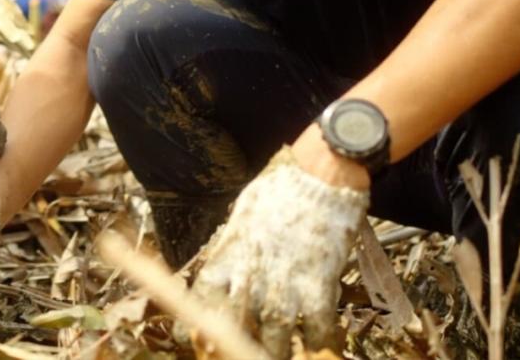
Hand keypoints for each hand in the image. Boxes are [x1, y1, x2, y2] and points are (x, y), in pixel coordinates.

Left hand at [190, 147, 368, 357]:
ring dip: (279, 352)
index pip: (202, 302)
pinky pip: (317, 332)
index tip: (201, 343)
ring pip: (276, 342)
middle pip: (236, 332)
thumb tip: (229, 266)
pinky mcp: (318, 290)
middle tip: (247, 352)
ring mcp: (284, 287)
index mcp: (228, 258)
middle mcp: (251, 278)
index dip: (198, 329)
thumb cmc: (280, 190)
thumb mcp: (244, 215)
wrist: (319, 178)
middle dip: (240, 348)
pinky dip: (320, 343)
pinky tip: (320, 344)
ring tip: (283, 355)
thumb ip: (234, 248)